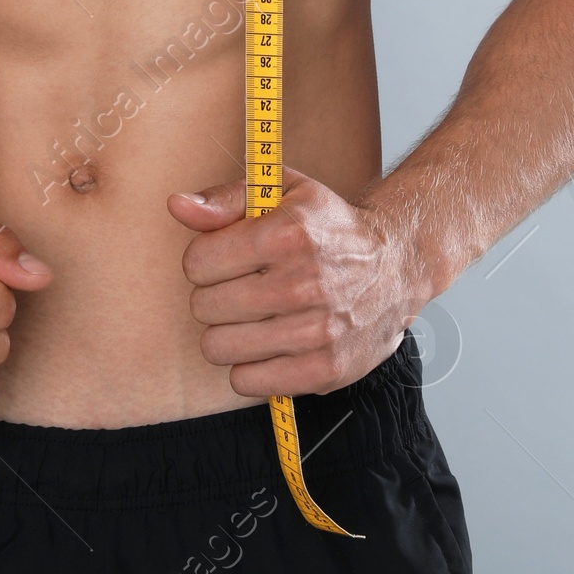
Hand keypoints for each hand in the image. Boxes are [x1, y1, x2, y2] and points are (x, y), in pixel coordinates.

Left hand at [169, 168, 414, 399]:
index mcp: (288, 233)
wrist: (395, 264)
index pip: (198, 262)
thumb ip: (226, 199)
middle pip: (204, 306)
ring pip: (219, 347)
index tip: (226, 257)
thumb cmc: (329, 226)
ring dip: (228, 332)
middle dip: (214, 295)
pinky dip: (248, 366)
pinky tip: (268, 343)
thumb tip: (177, 205)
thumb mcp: (283, 192)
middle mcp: (303, 283)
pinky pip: (247, 382)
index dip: (204, 258)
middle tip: (242, 287)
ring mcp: (316, 331)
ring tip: (252, 316)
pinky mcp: (325, 370)